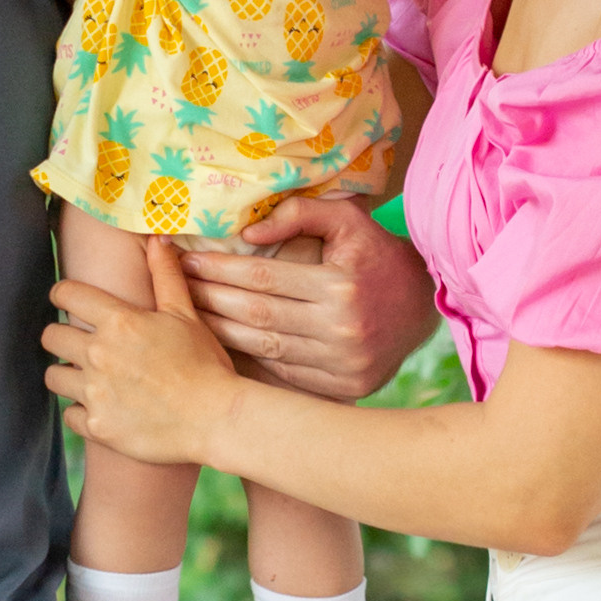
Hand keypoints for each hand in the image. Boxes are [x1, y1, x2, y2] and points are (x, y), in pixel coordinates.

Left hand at [44, 241, 238, 464]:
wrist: (215, 419)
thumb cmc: (204, 364)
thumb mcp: (186, 315)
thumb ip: (165, 275)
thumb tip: (156, 238)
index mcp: (118, 322)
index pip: (66, 295)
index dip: (63, 294)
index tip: (67, 299)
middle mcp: (99, 355)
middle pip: (50, 336)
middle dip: (61, 336)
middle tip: (79, 341)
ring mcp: (95, 393)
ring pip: (53, 376)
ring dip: (67, 374)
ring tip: (87, 375)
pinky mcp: (97, 427)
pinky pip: (70, 415)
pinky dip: (82, 412)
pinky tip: (102, 408)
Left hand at [180, 195, 437, 400]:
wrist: (424, 304)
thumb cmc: (376, 255)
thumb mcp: (347, 219)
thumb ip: (299, 214)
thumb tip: (249, 232)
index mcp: (340, 285)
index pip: (262, 278)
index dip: (219, 269)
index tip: (186, 261)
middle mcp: (342, 328)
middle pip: (257, 315)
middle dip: (210, 300)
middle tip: (176, 290)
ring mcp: (343, 364)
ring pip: (265, 349)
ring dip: (221, 333)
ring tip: (189, 318)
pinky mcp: (346, 386)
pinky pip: (285, 373)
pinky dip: (252, 359)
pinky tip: (225, 345)